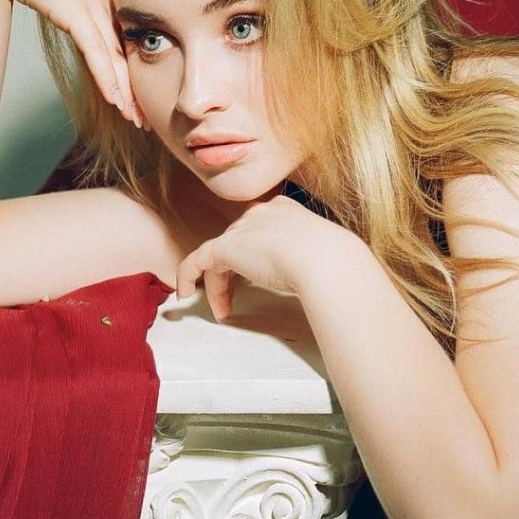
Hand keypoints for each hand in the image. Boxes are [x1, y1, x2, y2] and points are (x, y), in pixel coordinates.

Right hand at [0, 0, 139, 126]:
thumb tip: (74, 17)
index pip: (122, 39)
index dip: (130, 68)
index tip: (137, 94)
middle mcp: (104, 1)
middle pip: (124, 52)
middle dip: (133, 87)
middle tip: (143, 116)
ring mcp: (91, 7)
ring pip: (113, 57)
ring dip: (123, 90)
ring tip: (133, 116)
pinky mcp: (75, 13)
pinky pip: (95, 52)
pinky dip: (107, 76)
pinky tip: (115, 97)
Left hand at [174, 195, 346, 319]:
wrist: (325, 260)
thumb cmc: (333, 261)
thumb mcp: (321, 253)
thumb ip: (307, 258)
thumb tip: (313, 277)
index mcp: (285, 209)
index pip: (258, 229)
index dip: (251, 255)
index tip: (254, 278)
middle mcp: (261, 212)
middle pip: (237, 242)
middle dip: (232, 272)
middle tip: (233, 300)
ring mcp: (244, 227)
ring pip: (220, 255)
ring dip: (218, 284)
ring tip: (223, 309)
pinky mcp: (227, 246)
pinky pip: (197, 259)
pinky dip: (187, 275)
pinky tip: (185, 293)